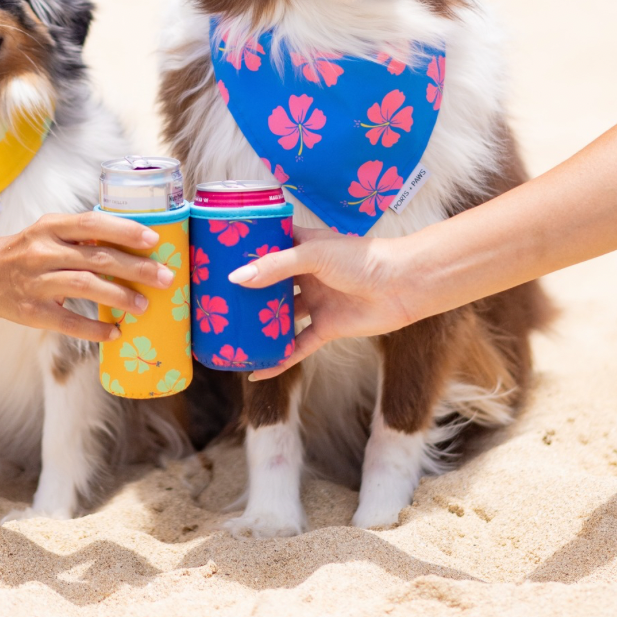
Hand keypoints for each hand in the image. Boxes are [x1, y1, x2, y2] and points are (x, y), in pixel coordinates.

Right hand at [0, 212, 173, 341]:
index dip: (124, 230)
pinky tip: (115, 332)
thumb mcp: (49, 232)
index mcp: (51, 227)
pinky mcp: (31, 311)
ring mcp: (36, 282)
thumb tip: (133, 242)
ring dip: (120, 296)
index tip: (154, 239)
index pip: (92, 223)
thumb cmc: (27, 251)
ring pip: (85, 286)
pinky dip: (94, 329)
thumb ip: (82, 235)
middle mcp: (44, 252)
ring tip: (145, 306)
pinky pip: (68, 321)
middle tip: (165, 277)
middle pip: (97, 257)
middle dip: (135, 268)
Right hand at [226, 226, 423, 378]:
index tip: (216, 258)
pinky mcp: (326, 328)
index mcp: (303, 247)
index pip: (267, 246)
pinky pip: (297, 346)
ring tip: (229, 334)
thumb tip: (237, 279)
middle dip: (247, 292)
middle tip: (214, 301)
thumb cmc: (362, 259)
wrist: (402, 286)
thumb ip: (276, 266)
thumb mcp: (315, 255)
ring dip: (260, 325)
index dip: (245, 251)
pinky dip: (279, 358)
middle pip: (270, 284)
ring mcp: (316, 302)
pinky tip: (258, 370)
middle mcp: (306, 274)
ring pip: (280, 316)